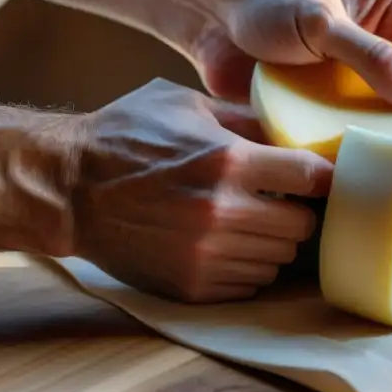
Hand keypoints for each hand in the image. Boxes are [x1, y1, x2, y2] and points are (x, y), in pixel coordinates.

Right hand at [72, 78, 332, 301]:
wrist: (67, 188)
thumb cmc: (126, 135)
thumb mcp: (187, 105)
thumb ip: (245, 120)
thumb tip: (297, 132)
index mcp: (228, 160)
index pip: (314, 177)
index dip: (325, 176)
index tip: (322, 176)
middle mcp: (223, 212)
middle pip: (303, 226)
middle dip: (298, 211)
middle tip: (283, 200)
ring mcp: (207, 254)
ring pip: (279, 259)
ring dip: (273, 240)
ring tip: (251, 220)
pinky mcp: (192, 285)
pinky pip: (250, 283)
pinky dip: (248, 265)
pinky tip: (228, 243)